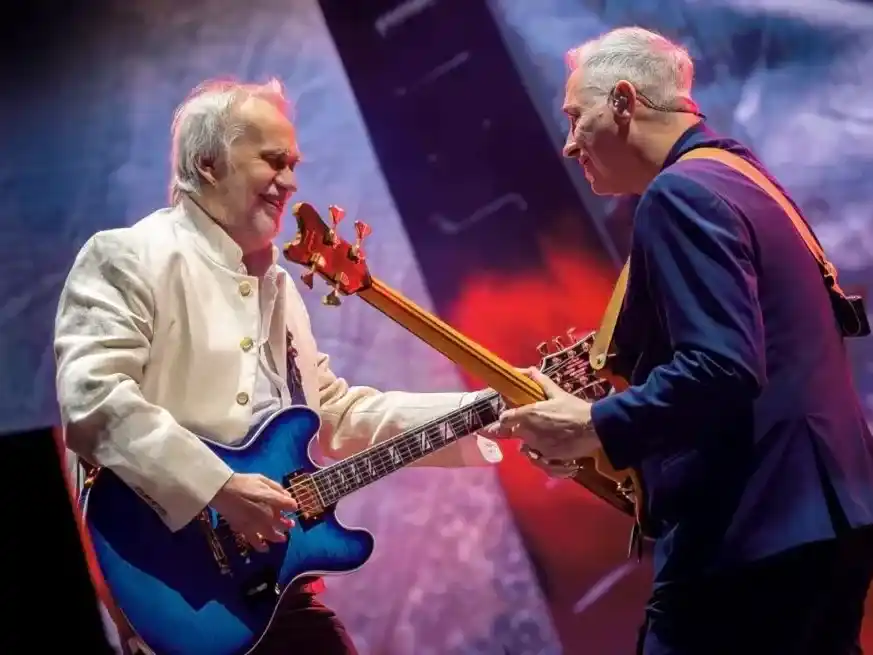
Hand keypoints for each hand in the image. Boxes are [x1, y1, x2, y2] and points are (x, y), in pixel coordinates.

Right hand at [210, 473, 297, 551]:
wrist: (222, 490)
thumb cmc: (243, 483)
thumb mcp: (262, 479)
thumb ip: (276, 488)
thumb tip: (287, 496)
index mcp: (273, 500)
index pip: (291, 506)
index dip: (293, 506)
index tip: (292, 507)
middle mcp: (268, 514)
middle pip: (283, 523)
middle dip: (288, 523)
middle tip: (290, 524)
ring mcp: (257, 524)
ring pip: (272, 535)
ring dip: (279, 537)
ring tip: (283, 538)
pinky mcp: (245, 530)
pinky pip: (255, 541)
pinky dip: (261, 546)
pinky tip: (265, 548)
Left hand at [482, 368, 600, 468]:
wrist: (593, 429)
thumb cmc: (574, 409)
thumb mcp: (558, 393)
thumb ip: (541, 382)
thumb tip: (529, 370)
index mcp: (529, 414)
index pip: (504, 419)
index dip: (506, 418)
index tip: (510, 417)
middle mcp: (528, 431)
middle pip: (515, 432)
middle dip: (520, 429)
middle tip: (534, 424)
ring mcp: (537, 446)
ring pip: (525, 445)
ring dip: (531, 441)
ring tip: (545, 435)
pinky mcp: (547, 457)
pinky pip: (536, 456)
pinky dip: (540, 452)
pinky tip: (550, 446)